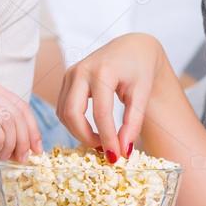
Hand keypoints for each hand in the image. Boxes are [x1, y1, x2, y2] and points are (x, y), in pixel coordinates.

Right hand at [0, 76, 41, 161]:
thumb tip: (11, 148)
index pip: (21, 106)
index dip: (32, 128)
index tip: (36, 148)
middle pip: (19, 113)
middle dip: (26, 139)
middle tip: (24, 158)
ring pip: (9, 120)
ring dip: (13, 143)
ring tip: (6, 157)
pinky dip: (1, 141)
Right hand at [56, 33, 166, 161]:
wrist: (132, 48)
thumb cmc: (140, 69)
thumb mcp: (142, 94)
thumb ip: (133, 122)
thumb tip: (123, 150)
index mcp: (103, 71)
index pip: (101, 113)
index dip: (107, 138)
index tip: (116, 157)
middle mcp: (81, 70)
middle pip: (72, 113)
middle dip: (85, 137)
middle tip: (104, 151)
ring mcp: (70, 73)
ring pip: (63, 113)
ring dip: (78, 132)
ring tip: (100, 141)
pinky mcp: (67, 78)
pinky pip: (63, 107)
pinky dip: (74, 123)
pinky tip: (91, 130)